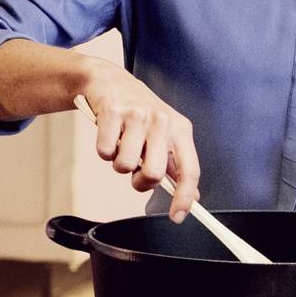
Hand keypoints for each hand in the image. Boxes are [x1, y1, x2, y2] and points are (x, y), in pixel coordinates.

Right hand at [70, 67, 201, 218]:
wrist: (109, 80)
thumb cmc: (138, 112)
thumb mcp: (164, 133)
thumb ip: (176, 164)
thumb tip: (192, 196)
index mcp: (180, 130)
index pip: (190, 170)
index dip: (184, 197)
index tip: (177, 216)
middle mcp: (162, 121)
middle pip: (155, 173)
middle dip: (140, 181)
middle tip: (135, 170)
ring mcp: (137, 115)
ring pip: (125, 165)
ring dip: (118, 164)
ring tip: (120, 146)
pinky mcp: (113, 112)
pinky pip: (105, 152)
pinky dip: (103, 151)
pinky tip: (108, 135)